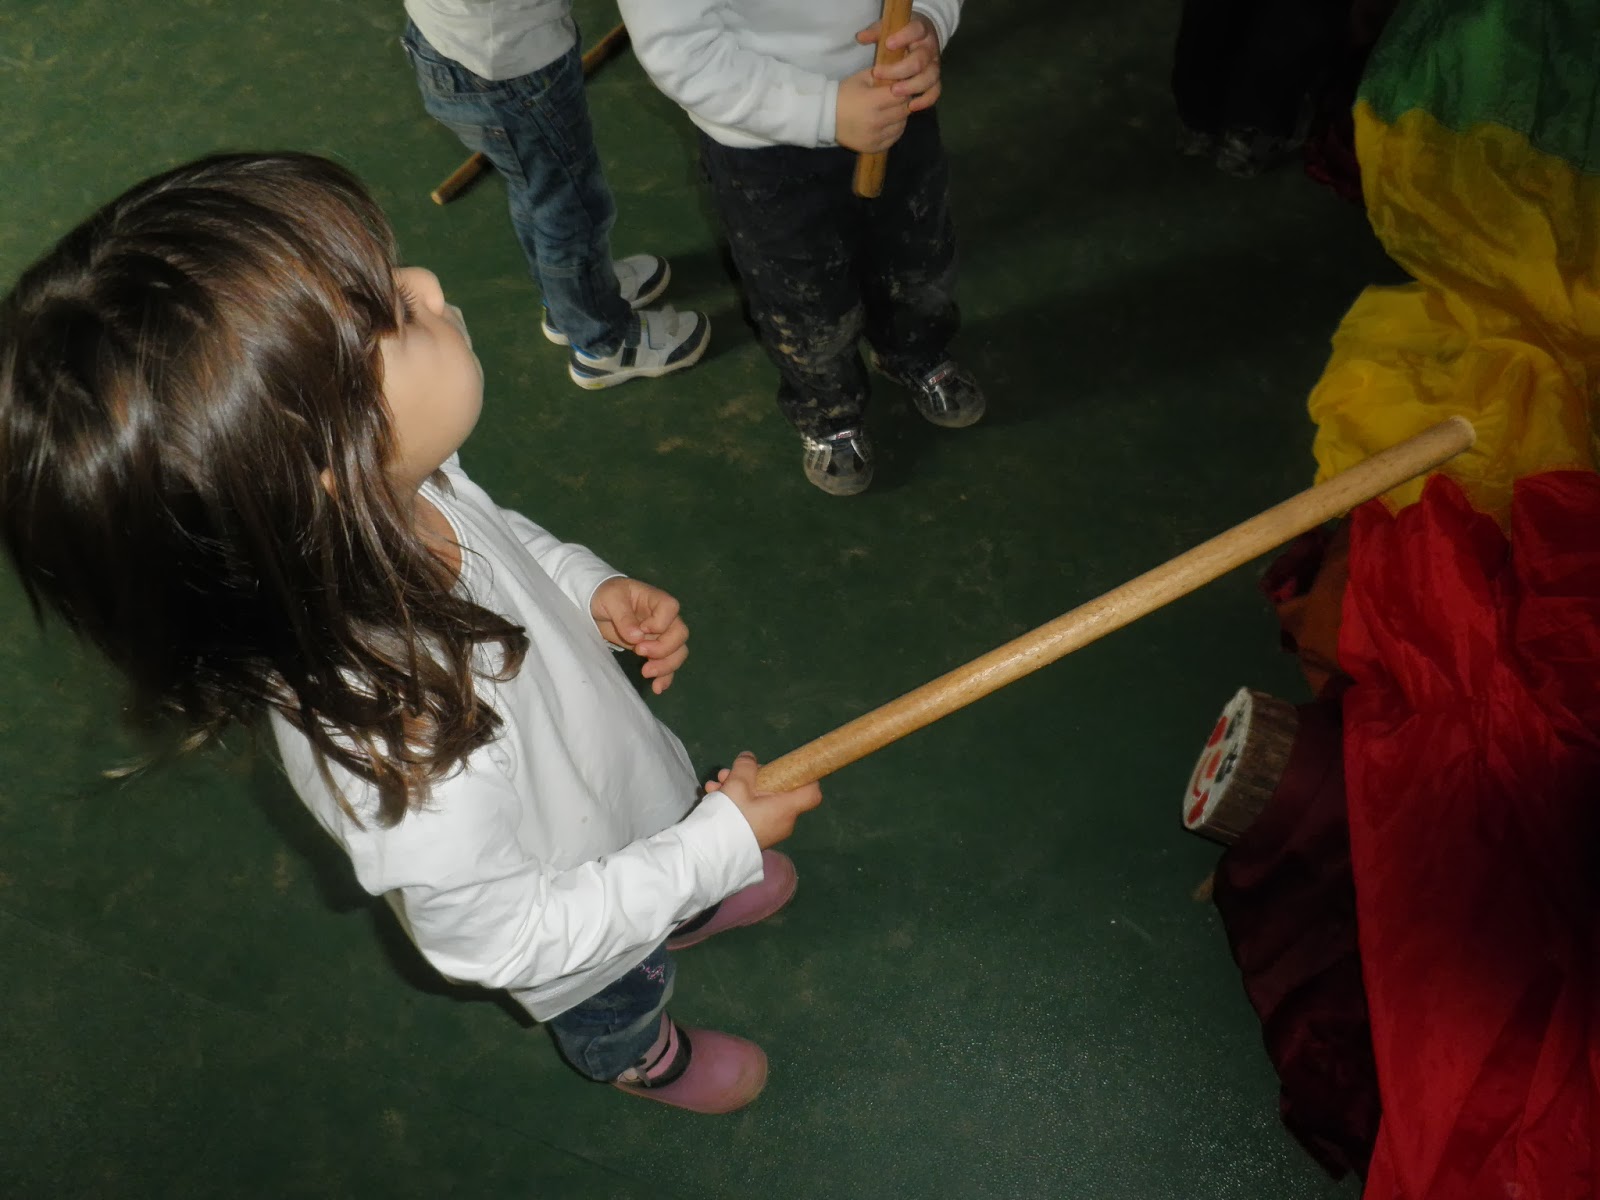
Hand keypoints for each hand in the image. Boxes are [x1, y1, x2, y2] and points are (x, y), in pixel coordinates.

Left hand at [589, 577, 688, 694]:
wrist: (596, 605)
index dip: (660, 622)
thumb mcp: (610, 599)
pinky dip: (665, 677)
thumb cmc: (606, 595)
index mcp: (655, 600)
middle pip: (680, 634)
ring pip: (678, 652)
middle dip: (663, 648)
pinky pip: (667, 664)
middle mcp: (663, 618)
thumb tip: (637, 637)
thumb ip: (623, 616)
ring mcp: (660, 635)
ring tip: (646, 673)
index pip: (671, 608)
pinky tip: (657, 687)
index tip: (642, 628)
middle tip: (639, 652)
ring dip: (666, 665)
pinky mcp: (653, 651)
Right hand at [705, 752, 822, 848]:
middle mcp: (782, 821)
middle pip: (776, 792)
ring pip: (758, 801)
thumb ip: (746, 766)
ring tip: (715, 784)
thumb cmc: (733, 817)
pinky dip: (735, 803)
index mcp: (786, 808)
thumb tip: (749, 758)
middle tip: (731, 773)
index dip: (804, 777)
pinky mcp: (753, 836)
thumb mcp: (737, 784)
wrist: (712, 854)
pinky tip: (712, 796)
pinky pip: (750, 814)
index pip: (812, 793)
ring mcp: (768, 830)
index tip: (786, 767)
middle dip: (752, 778)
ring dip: (737, 789)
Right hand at [835, 66, 909, 152]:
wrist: (825, 117)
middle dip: (903, 104)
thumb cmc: (844, 94)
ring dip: (900, 118)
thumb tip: (903, 77)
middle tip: (897, 100)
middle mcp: (876, 121)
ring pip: (901, 126)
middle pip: (904, 111)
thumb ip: (884, 75)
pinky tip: (888, 124)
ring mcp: (875, 137)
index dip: (903, 91)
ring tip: (892, 112)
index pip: (902, 96)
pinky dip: (894, 131)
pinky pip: (894, 139)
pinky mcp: (874, 148)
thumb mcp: (862, 78)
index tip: (899, 90)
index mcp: (873, 101)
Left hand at [856, 14, 942, 111]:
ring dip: (912, 87)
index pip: (916, 30)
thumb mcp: (891, 28)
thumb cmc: (901, 34)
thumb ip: (876, 31)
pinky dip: (925, 101)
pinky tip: (911, 107)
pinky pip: (935, 92)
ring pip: (930, 78)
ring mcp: (934, 65)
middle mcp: (930, 49)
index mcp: (921, 30)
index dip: (904, 37)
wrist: (922, 40)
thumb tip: (860, 37)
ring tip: (895, 92)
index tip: (888, 44)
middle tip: (880, 75)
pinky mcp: (935, 80)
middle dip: (900, 70)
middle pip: (920, 60)